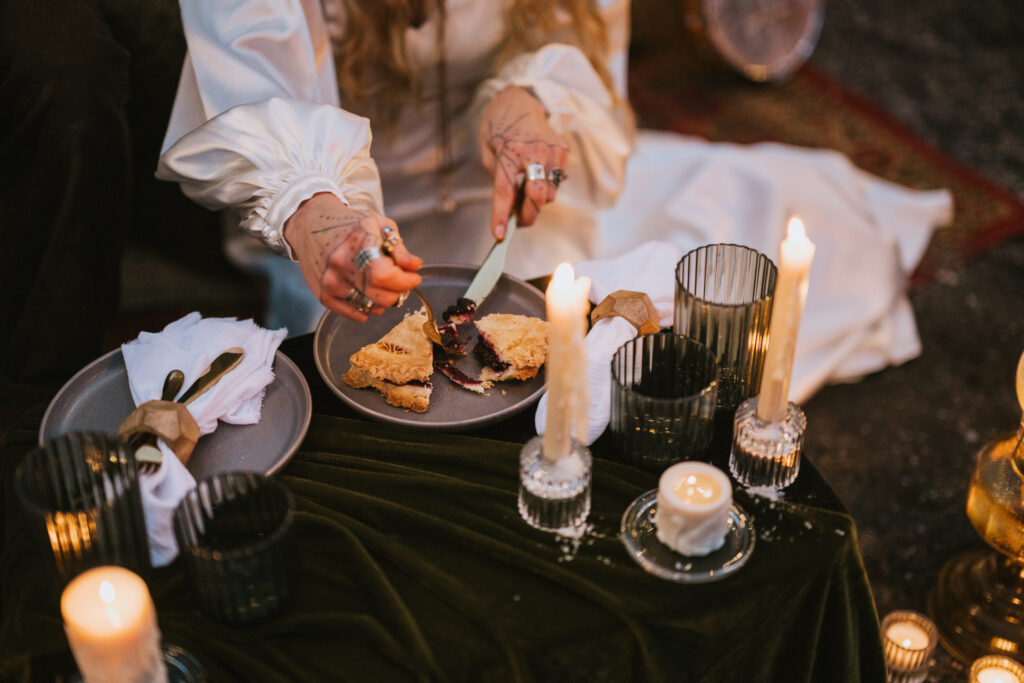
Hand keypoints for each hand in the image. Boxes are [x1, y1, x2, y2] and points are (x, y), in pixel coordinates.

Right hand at [284, 193, 421, 321]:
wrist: (310, 224)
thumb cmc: (349, 224)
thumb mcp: (379, 224)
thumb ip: (398, 248)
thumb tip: (414, 266)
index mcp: (358, 242)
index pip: (385, 275)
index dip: (405, 281)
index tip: (413, 277)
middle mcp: (341, 264)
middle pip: (381, 296)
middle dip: (399, 292)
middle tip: (399, 282)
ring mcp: (330, 282)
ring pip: (370, 308)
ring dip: (383, 301)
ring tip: (381, 286)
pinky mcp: (323, 295)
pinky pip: (355, 314)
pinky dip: (368, 309)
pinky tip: (368, 293)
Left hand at [479, 86, 568, 239]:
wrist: (518, 101)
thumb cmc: (498, 129)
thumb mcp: (488, 152)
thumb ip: (498, 179)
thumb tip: (511, 208)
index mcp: (509, 151)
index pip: (504, 190)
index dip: (501, 215)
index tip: (499, 235)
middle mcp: (533, 150)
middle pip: (537, 196)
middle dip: (528, 215)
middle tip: (518, 222)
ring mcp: (552, 150)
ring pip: (550, 193)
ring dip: (537, 201)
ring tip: (525, 191)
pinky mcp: (563, 151)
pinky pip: (557, 182)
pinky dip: (547, 187)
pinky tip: (536, 176)